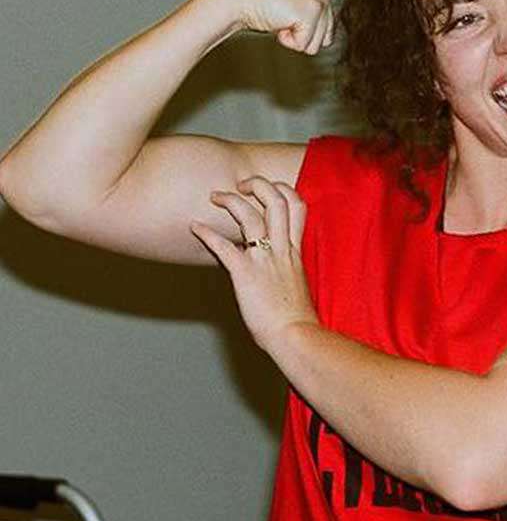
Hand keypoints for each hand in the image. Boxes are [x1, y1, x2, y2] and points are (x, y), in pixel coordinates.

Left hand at [190, 177, 318, 353]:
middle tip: (241, 185)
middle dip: (258, 185)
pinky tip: (194, 227)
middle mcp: (281, 249)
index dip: (283, 190)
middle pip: (277, 201)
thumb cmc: (297, 319)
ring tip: (215, 196)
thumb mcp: (296, 286)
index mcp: (295, 251)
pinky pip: (224, 246)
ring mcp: (264, 259)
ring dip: (231, 200)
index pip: (297, 207)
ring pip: (250, 215)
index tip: (268, 190)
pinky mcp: (245, 273)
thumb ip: (285, 271)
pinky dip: (206, 233)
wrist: (296, 335)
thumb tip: (274, 273)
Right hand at [217, 0, 333, 54]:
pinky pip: (304, 45)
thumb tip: (327, 35)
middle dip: (301, 35)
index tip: (286, 13)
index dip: (304, 30)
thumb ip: (312, 14)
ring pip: (317, 44)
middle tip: (282, 15)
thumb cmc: (261, 3)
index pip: (327, 30)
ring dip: (295, 37)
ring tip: (280, 17)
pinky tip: (278, 21)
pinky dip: (288, 40)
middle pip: (326, 39)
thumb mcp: (294, 4)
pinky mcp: (312, 11)